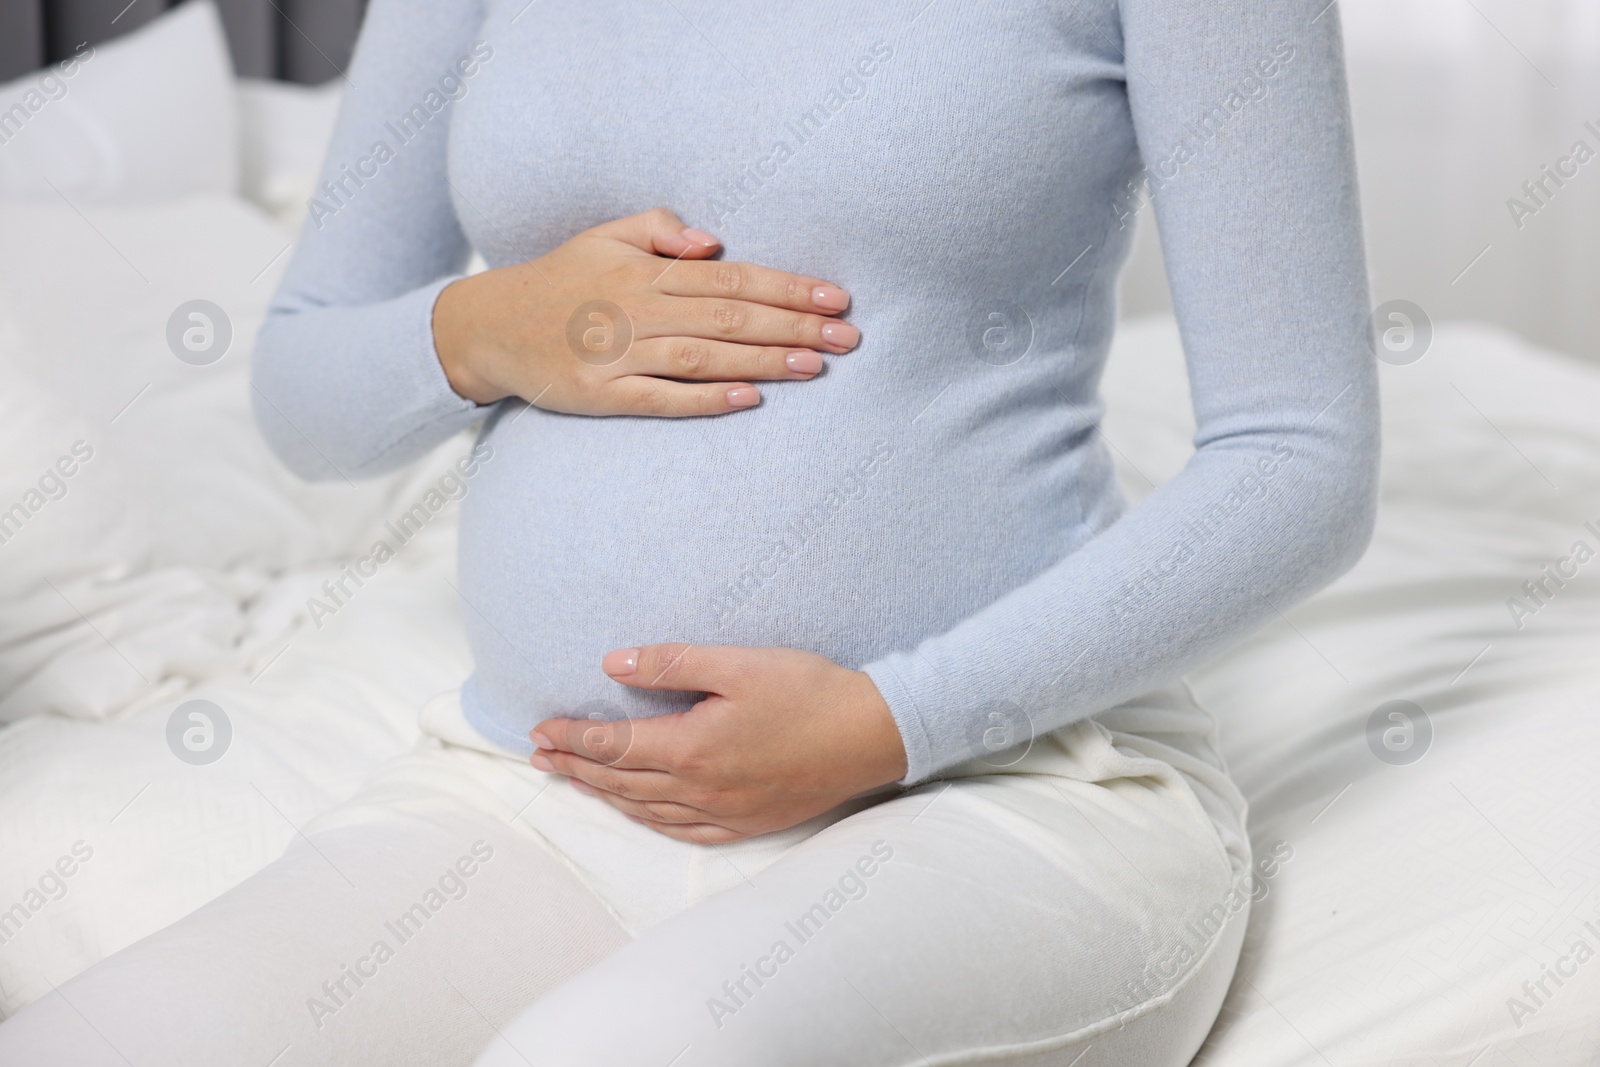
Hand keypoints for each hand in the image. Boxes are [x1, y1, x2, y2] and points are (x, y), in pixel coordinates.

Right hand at [432, 208, 856, 415]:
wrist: (487, 327)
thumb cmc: (560, 280)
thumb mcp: (603, 235)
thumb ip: (658, 228)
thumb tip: (712, 242)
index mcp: (645, 270)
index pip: (731, 276)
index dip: (787, 287)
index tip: (835, 297)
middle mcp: (637, 309)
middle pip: (730, 316)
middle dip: (794, 325)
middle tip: (849, 336)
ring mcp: (618, 354)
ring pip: (704, 356)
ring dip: (763, 361)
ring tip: (816, 366)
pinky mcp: (601, 395)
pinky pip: (661, 397)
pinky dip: (706, 399)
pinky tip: (749, 400)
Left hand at [529, 643, 907, 842]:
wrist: (873, 734)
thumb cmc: (810, 690)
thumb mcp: (739, 663)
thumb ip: (671, 663)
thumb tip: (612, 662)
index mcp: (692, 747)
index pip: (613, 744)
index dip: (573, 737)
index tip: (540, 729)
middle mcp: (701, 788)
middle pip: (621, 781)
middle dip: (575, 766)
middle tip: (539, 756)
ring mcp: (725, 811)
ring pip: (646, 809)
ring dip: (604, 794)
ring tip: (574, 780)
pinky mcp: (748, 822)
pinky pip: (683, 831)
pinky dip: (649, 820)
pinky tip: (638, 812)